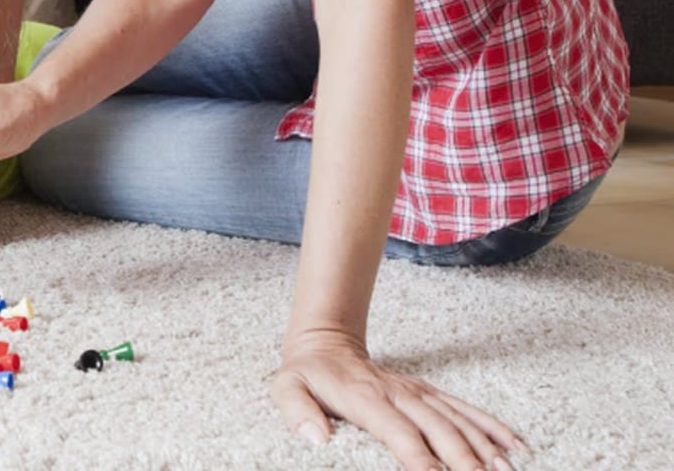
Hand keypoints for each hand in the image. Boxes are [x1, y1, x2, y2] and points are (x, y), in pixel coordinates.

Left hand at [274, 328, 524, 470]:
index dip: (420, 458)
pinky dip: (491, 427)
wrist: (325, 342)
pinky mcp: (428, 393)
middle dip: (464, 461)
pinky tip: (515, 447)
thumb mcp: (286, 387)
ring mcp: (417, 392)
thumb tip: (318, 439)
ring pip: (458, 420)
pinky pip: (464, 409)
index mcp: (366, 399)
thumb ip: (297, 412)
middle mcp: (398, 394)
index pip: (399, 432)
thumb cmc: (307, 375)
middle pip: (438, 429)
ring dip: (484, 448)